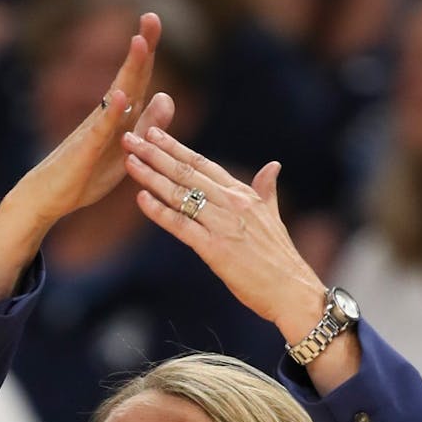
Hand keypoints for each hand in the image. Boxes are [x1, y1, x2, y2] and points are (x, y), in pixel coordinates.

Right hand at [0, 13, 171, 301]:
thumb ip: (147, 126)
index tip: (153, 21)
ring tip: (140, 43)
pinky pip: (100, 130)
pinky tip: (121, 96)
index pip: (139, 80)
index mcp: (120, 117)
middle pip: (129, 78)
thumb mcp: (127, 152)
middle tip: (151, 16)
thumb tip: (168, 95)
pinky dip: (112, 113)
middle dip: (141, 49)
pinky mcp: (85, 151)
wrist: (50, 198)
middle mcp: (106, 117)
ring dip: (129, 70)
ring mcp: (94, 131)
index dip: (147, 53)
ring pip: (116, 96)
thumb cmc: (86, 176)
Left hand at [123, 124, 360, 392]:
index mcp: (243, 194)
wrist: (291, 290)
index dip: (175, 147)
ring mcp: (222, 225)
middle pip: (187, 172)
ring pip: (181, 194)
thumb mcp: (273, 216)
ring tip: (129, 161)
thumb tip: (273, 166)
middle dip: (155, 153)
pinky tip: (141, 199)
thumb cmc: (280, 258)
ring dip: (151, 176)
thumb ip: (265, 190)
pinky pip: (181, 226)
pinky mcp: (215, 249)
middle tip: (130, 137)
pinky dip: (160, 212)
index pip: (203, 164)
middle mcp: (231, 203)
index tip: (154, 132)